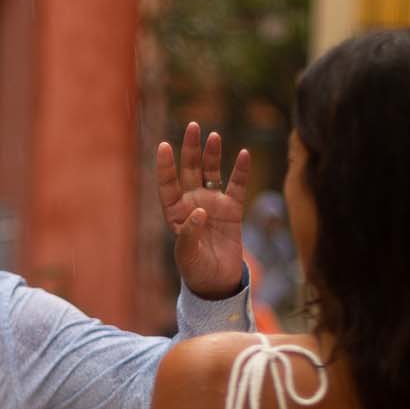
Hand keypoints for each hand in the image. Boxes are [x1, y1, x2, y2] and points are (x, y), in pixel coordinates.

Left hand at [157, 122, 248, 299]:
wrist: (217, 282)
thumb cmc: (196, 270)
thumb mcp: (188, 255)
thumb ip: (190, 233)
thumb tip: (198, 211)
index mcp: (175, 214)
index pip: (168, 185)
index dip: (166, 166)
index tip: (165, 145)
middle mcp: (192, 203)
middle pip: (190, 171)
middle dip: (191, 150)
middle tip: (193, 126)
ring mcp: (213, 204)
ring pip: (211, 173)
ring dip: (212, 155)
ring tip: (214, 136)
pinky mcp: (232, 210)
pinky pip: (237, 186)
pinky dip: (240, 171)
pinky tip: (244, 155)